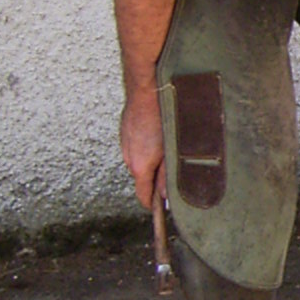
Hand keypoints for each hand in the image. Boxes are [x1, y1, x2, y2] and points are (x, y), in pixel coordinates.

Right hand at [120, 87, 165, 209]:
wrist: (146, 90)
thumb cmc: (162, 117)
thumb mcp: (172, 151)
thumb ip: (169, 175)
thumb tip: (167, 195)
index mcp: (140, 166)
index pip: (143, 196)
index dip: (153, 205)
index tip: (161, 209)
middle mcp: (128, 157)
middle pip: (143, 178)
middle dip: (157, 177)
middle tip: (174, 168)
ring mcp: (125, 143)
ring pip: (141, 160)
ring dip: (153, 159)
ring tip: (168, 146)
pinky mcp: (126, 131)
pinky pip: (137, 145)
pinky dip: (147, 145)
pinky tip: (159, 133)